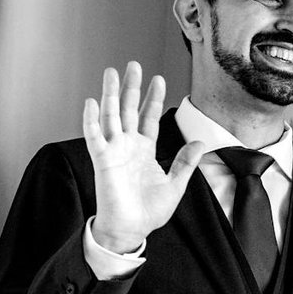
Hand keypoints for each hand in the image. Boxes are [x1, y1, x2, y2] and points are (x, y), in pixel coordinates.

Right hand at [83, 61, 204, 252]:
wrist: (133, 229)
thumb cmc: (150, 210)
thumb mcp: (176, 183)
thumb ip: (186, 162)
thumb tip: (201, 143)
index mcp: (145, 150)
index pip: (149, 118)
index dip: (153, 98)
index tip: (159, 78)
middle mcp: (128, 146)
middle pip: (128, 109)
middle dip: (131, 87)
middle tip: (133, 64)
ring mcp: (114, 151)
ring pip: (111, 116)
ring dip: (109, 94)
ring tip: (111, 72)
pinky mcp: (102, 160)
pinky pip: (95, 136)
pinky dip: (92, 119)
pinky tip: (91, 102)